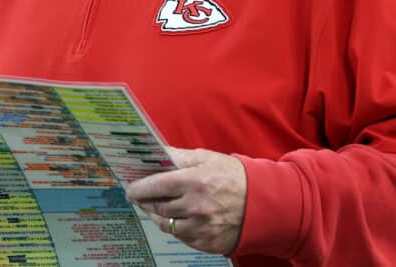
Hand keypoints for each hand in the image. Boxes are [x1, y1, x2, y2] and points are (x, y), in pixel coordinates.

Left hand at [126, 147, 246, 254]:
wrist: (264, 203)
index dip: (139, 188)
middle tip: (140, 197)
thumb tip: (158, 152)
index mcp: (195, 182)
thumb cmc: (235, 177)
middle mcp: (196, 206)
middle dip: (146, 201)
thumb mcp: (209, 159)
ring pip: (167, 225)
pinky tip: (178, 218)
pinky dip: (177, 228)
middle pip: (158, 207)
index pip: (156, 186)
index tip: (130, 188)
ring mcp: (202, 227)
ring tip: (157, 208)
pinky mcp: (207, 243)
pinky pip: (182, 237)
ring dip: (158, 216)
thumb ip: (180, 157)